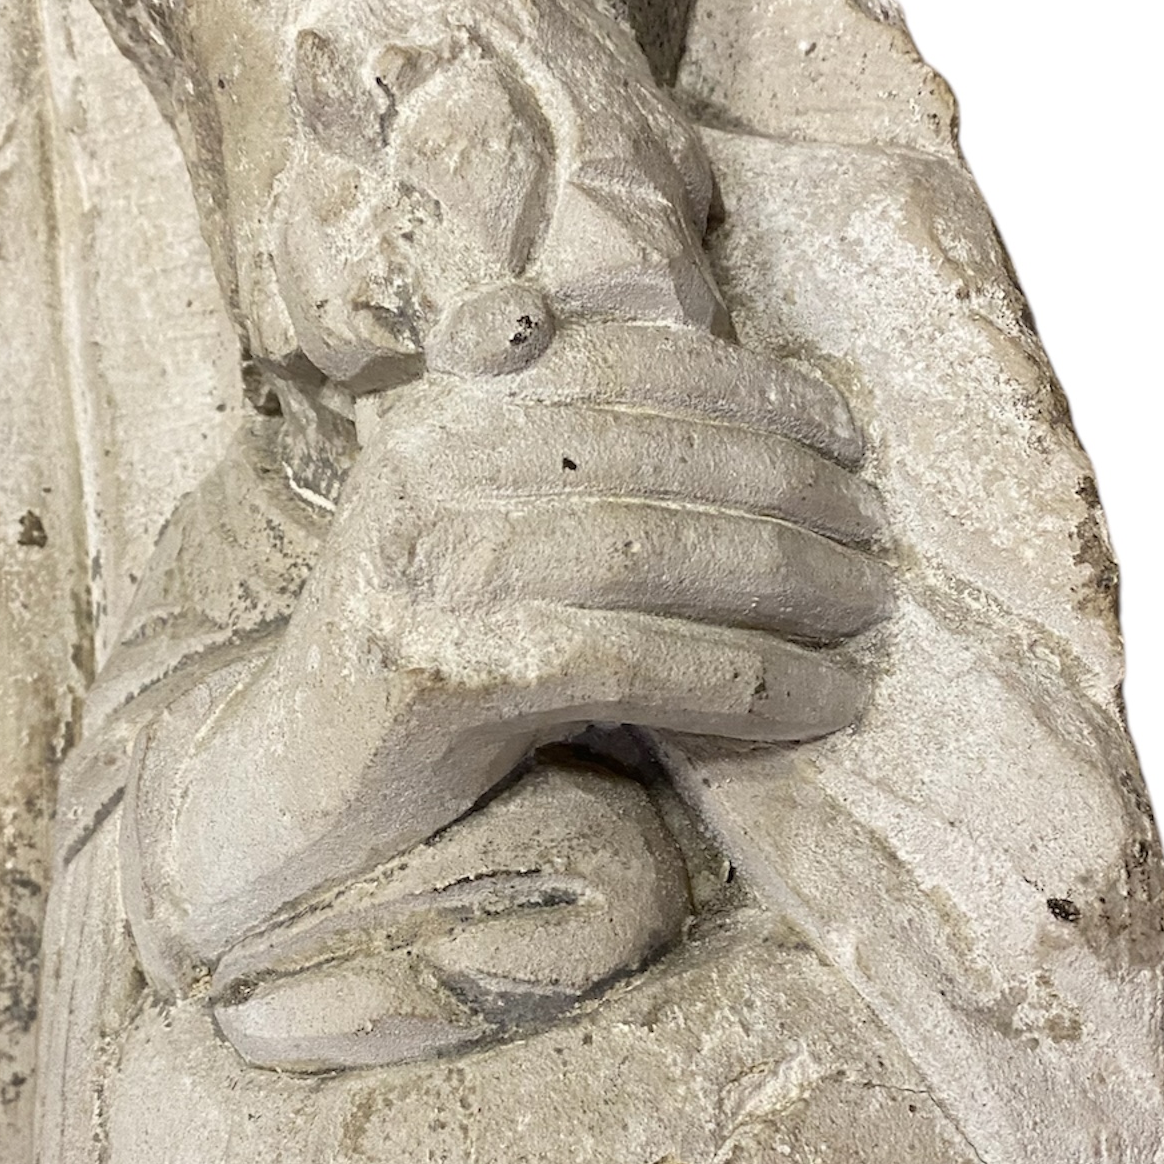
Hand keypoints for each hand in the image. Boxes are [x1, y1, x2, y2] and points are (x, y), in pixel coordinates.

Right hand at [295, 316, 890, 743]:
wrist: (286, 797)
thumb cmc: (421, 662)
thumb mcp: (469, 525)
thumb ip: (552, 445)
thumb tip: (715, 380)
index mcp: (440, 414)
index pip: (619, 366)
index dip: (747, 391)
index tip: (846, 438)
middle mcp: (422, 470)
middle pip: (647, 458)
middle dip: (787, 494)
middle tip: (877, 544)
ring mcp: (422, 571)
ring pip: (645, 551)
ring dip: (783, 584)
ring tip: (866, 616)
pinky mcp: (438, 678)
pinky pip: (627, 661)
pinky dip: (743, 680)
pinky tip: (819, 701)